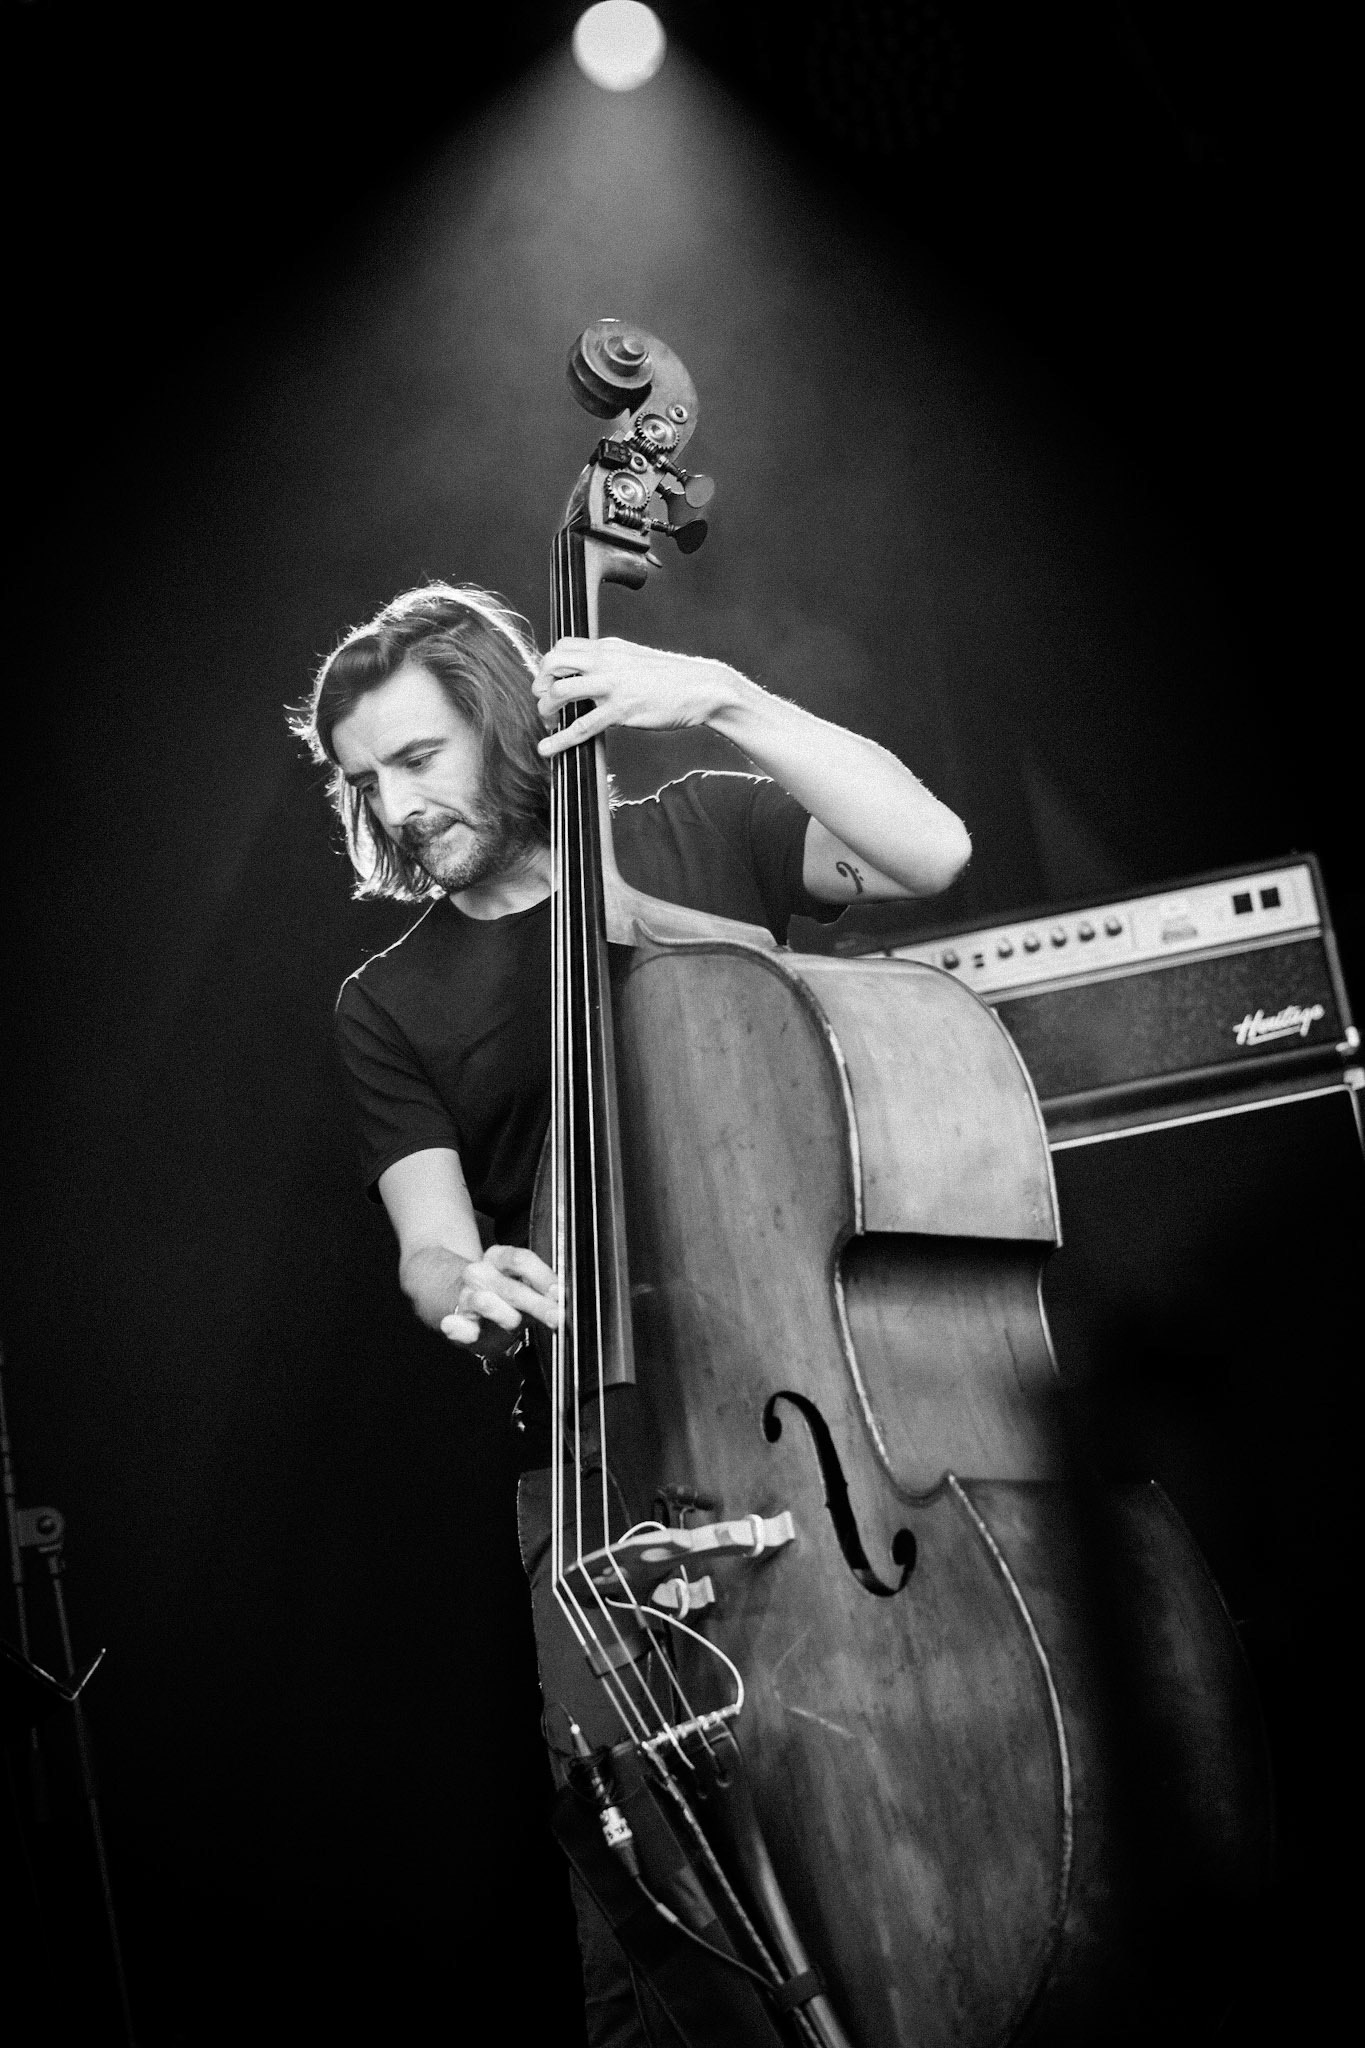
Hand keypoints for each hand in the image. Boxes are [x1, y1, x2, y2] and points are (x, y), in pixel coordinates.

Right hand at [439, 1244, 561, 1347]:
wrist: (470, 1309)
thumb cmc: (508, 1299)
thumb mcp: (528, 1287)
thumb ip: (545, 1290)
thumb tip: (561, 1296)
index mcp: (499, 1258)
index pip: (520, 1261)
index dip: (543, 1277)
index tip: (559, 1294)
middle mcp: (480, 1274)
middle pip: (510, 1286)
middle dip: (536, 1304)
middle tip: (556, 1317)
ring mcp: (465, 1297)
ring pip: (484, 1302)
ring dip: (504, 1315)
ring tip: (516, 1323)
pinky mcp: (455, 1322)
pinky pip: (455, 1325)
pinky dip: (459, 1328)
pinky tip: (470, 1331)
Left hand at [532, 637, 743, 756]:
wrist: (703, 687)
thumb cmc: (673, 679)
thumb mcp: (637, 661)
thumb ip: (613, 665)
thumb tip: (594, 678)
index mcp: (609, 647)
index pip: (563, 646)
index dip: (549, 665)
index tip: (549, 682)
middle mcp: (606, 661)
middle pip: (554, 662)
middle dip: (540, 682)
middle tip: (542, 700)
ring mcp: (612, 685)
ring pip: (561, 690)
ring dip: (546, 708)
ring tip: (549, 722)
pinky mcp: (621, 709)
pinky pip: (581, 726)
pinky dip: (559, 739)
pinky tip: (547, 749)